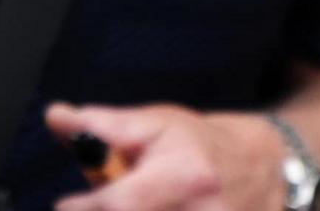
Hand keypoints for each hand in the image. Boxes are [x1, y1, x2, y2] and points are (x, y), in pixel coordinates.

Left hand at [51, 103, 285, 210]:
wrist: (262, 167)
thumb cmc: (198, 144)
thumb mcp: (153, 123)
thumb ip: (101, 125)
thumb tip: (56, 117)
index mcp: (186, 177)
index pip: (122, 206)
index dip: (86, 209)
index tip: (69, 204)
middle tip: (94, 206)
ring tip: (132, 203)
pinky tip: (149, 207)